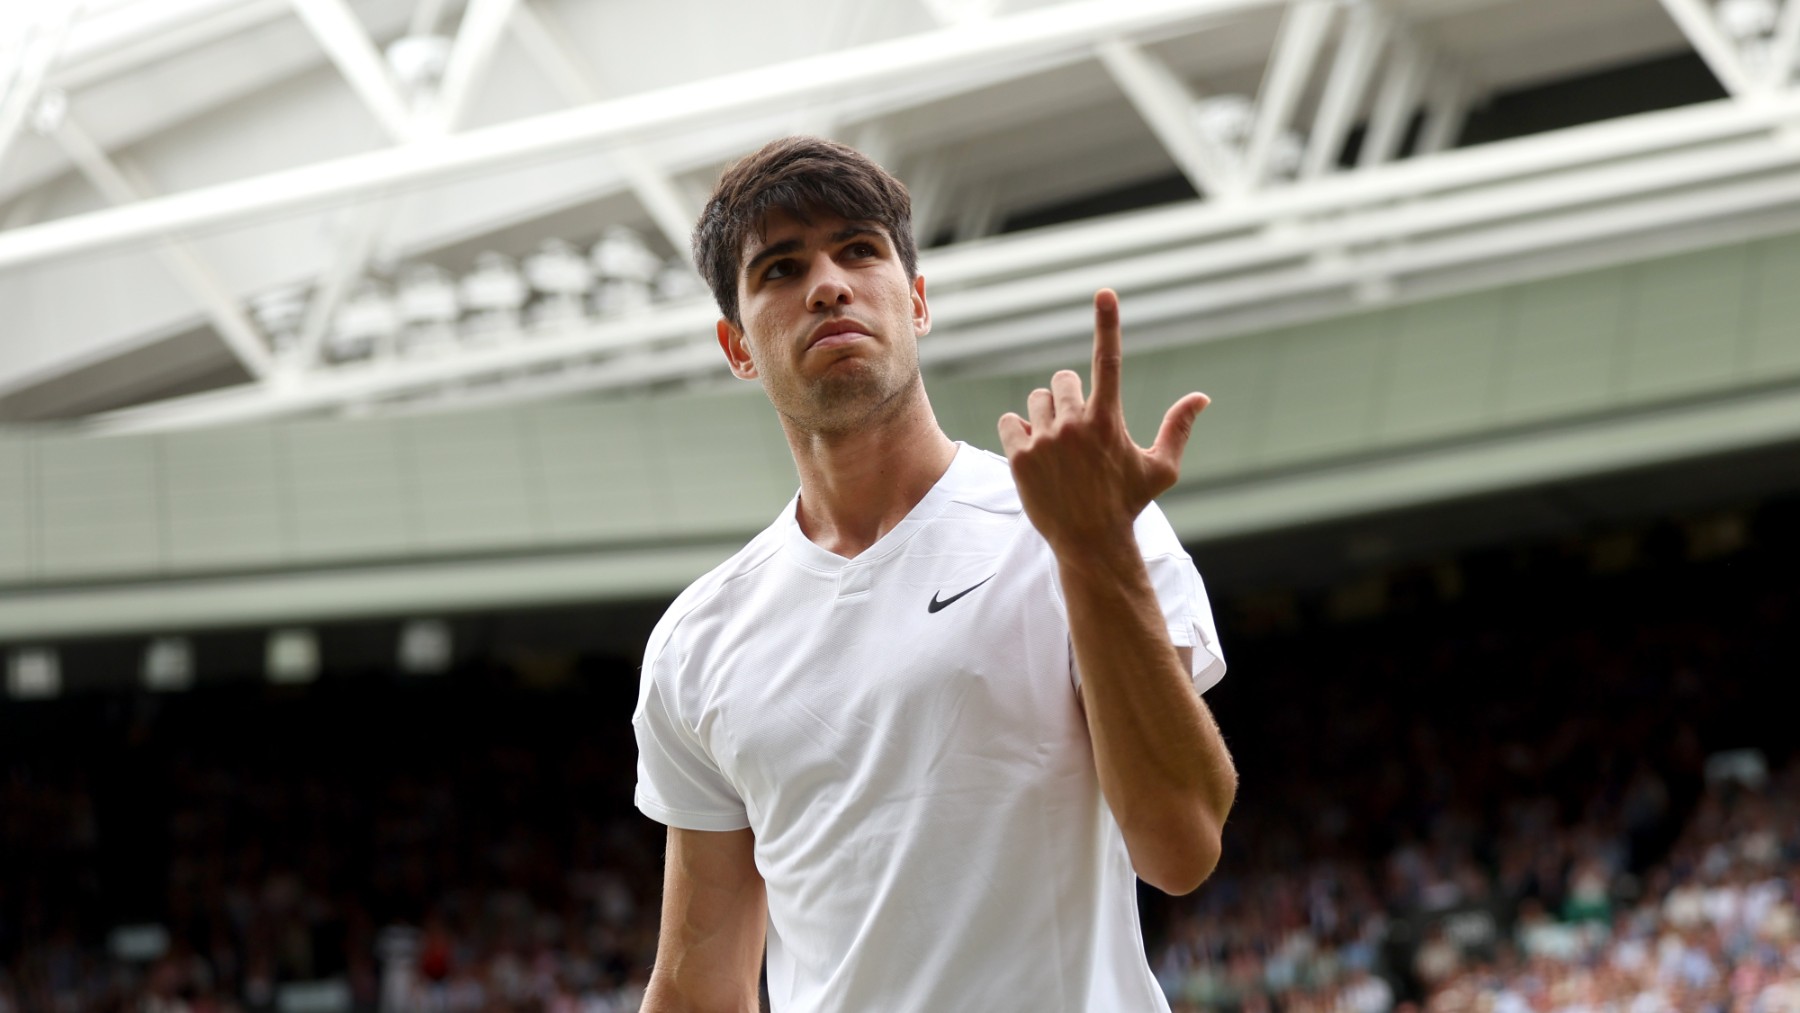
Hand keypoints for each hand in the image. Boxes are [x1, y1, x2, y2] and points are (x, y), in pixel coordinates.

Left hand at [997, 289, 1208, 554]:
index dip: (1108, 323)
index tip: (1105, 292)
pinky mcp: (1019, 457)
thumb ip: (1178, 428)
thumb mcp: (1160, 469)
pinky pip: (1008, 422)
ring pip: (1034, 401)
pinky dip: (1018, 433)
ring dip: (1043, 416)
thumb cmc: (1128, 504)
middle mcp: (1074, 425)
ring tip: (1057, 450)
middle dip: (1068, 399)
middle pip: (1061, 381)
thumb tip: (1202, 397)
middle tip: (1076, 432)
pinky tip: (1034, 456)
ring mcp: (1044, 440)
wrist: (1090, 543)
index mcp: (1108, 420)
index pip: (1108, 360)